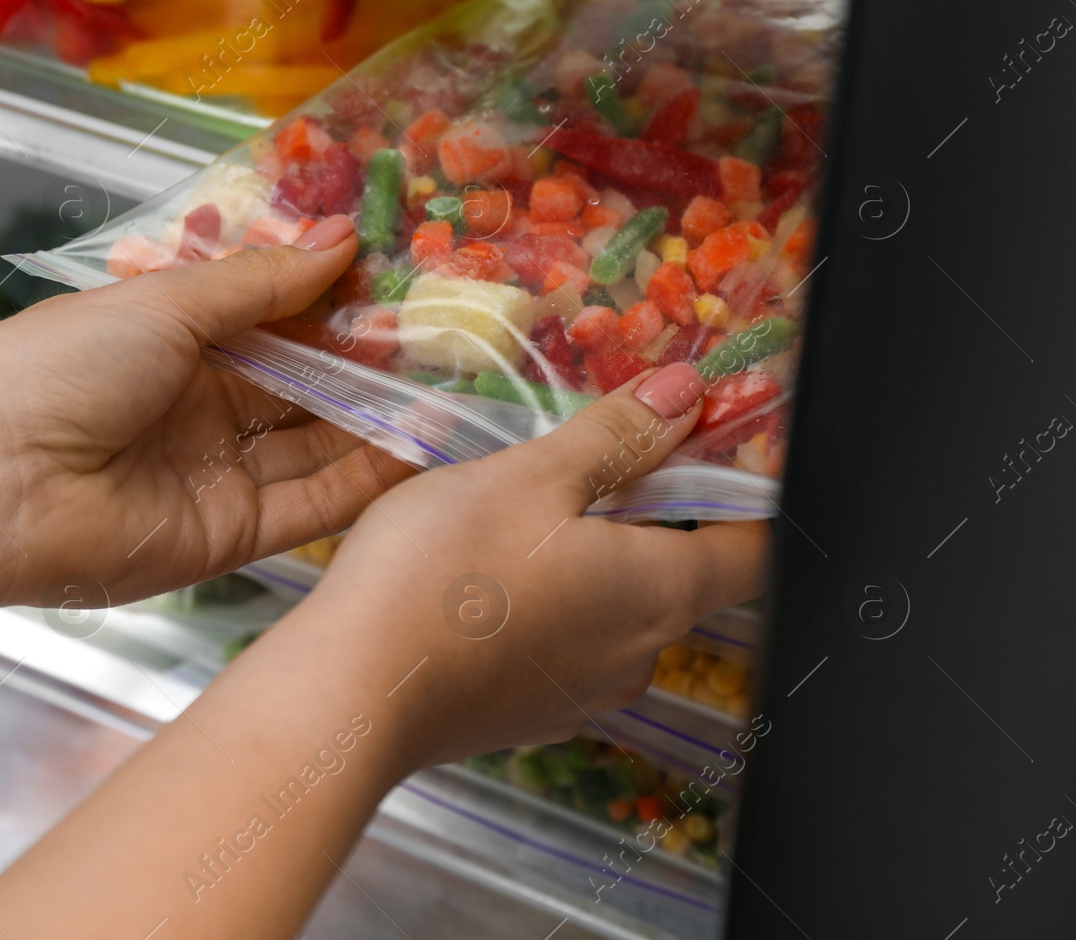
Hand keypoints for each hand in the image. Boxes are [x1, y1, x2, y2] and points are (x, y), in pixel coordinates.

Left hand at [0, 215, 415, 607]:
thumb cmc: (56, 370)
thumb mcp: (162, 302)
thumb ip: (261, 280)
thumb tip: (341, 238)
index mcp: (172, 344)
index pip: (274, 323)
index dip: (335, 305)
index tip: (404, 283)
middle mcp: (199, 409)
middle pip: (303, 386)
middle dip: (370, 364)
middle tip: (448, 339)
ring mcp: (216, 474)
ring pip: (317, 446)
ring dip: (381, 420)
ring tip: (456, 386)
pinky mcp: (229, 537)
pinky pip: (310, 504)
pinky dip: (365, 479)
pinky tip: (420, 445)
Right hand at [291, 362, 770, 768]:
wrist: (352, 692)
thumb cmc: (439, 577)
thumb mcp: (530, 475)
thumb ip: (618, 435)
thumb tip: (690, 396)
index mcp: (661, 590)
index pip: (757, 544)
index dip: (748, 484)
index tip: (713, 438)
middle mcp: (639, 654)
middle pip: (685, 572)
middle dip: (656, 509)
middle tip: (598, 452)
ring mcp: (585, 693)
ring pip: (619, 607)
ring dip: (596, 555)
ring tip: (526, 509)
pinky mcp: (532, 711)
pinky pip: (566, 643)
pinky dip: (550, 601)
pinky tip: (489, 572)